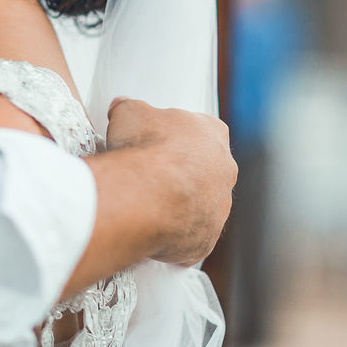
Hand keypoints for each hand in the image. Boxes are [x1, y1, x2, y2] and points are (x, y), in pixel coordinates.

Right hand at [105, 98, 235, 266]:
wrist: (145, 195)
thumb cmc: (145, 148)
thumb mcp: (128, 112)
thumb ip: (129, 109)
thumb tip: (122, 108)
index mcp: (212, 133)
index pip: (200, 130)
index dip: (176, 135)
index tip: (156, 141)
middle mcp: (224, 171)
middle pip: (204, 170)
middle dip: (179, 172)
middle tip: (148, 174)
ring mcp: (219, 208)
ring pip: (197, 206)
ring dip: (175, 205)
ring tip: (142, 203)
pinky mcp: (205, 239)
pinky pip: (187, 236)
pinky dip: (169, 233)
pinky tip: (145, 226)